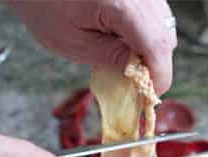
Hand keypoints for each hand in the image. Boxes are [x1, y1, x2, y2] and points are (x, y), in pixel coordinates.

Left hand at [6, 0, 176, 93]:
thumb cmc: (42, 1)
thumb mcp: (74, 43)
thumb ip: (112, 62)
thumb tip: (138, 79)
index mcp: (123, 4)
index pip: (157, 47)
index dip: (158, 77)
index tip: (149, 96)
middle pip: (165, 38)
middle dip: (154, 64)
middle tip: (134, 80)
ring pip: (164, 27)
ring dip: (150, 48)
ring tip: (125, 55)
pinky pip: (155, 15)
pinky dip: (145, 32)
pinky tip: (124, 37)